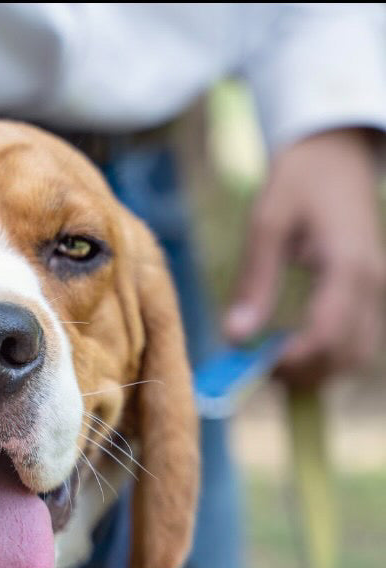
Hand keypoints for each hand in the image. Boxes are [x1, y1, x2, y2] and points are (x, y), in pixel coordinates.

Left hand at [225, 129, 385, 386]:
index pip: (328, 334)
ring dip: (316, 371)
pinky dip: (328, 358)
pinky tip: (294, 350)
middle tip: (259, 371)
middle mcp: (372, 282)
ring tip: (273, 362)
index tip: (257, 368)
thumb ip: (255, 282)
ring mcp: (378, 290)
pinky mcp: (373, 294)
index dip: (293, 362)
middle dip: (303, 374)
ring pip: (356, 356)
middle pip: (346, 355)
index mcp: (348, 264)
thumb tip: (236, 339)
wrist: (336, 154)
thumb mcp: (267, 222)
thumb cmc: (298, 181)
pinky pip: (358, 343)